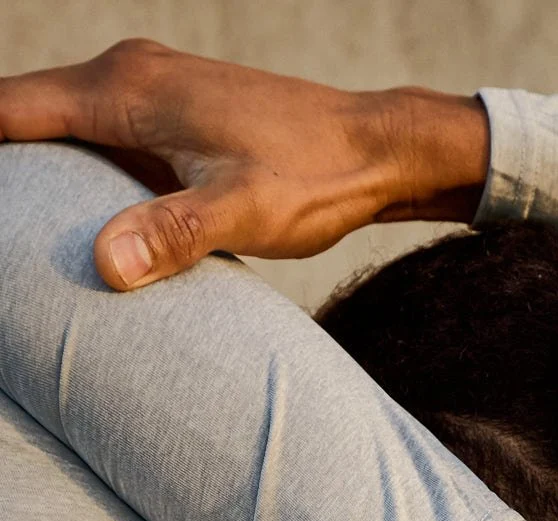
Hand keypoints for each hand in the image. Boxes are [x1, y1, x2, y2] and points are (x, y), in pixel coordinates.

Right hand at [0, 39, 487, 288]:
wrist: (376, 150)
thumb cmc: (314, 176)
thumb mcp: (242, 212)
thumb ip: (173, 234)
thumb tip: (107, 263)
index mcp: (126, 90)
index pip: (11, 111)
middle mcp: (130, 77)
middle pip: (27, 116)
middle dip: (9, 173)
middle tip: (9, 245)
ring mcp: (151, 94)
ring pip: (65, 130)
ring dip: (41, 176)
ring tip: (26, 238)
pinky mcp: (174, 119)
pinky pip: (102, 143)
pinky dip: (82, 178)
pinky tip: (82, 225)